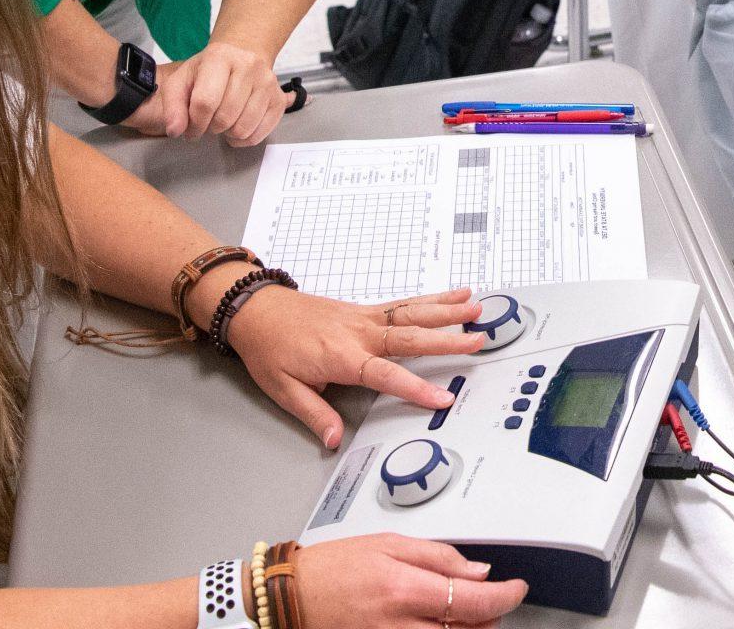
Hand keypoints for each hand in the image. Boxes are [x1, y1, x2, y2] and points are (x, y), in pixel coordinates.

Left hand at [140, 41, 290, 143]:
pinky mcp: (278, 100)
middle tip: (207, 122)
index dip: (194, 124)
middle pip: (225, 118)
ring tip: (222, 122)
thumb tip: (176, 130)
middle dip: (210, 128)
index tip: (190, 128)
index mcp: (219, 57)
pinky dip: (244, 139)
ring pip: (243, 129)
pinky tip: (236, 127)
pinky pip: (259, 135)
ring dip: (227, 134)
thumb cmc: (209, 70)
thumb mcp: (182, 80)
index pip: (205, 102)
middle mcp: (248, 66)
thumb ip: (173, 105)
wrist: (243, 53)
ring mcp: (267, 83)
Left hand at [228, 287, 486, 447]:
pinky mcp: (364, 309)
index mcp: (342, 356)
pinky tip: (453, 292)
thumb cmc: (268, 348)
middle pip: (410, 336)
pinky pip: (404, 303)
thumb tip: (335, 440)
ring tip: (477, 308)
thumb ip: (315, 414)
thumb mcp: (283, 389)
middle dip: (446, 340)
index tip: (443, 397)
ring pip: (412, 312)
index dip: (415, 388)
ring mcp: (364, 317)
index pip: (386, 374)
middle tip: (478, 340)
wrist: (255, 310)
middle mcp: (359, 333)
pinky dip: (431, 297)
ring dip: (446, 310)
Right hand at [297, 535, 526, 628]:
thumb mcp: (388, 543)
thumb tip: (478, 569)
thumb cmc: (332, 567)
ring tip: (463, 613)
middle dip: (489, 617)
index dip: (506, 596)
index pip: (475, 601)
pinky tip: (438, 624)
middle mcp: (399, 624)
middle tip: (488, 598)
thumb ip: (438, 556)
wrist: (290, 596)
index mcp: (403, 588)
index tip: (517, 589)